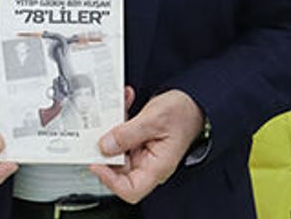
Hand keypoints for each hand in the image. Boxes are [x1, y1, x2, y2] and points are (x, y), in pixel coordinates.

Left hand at [89, 89, 203, 203]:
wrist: (194, 100)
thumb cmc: (184, 112)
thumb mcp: (154, 119)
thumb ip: (128, 134)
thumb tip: (104, 146)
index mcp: (157, 166)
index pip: (130, 189)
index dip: (109, 180)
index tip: (96, 162)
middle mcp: (149, 164)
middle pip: (118, 170)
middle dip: (105, 149)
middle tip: (98, 131)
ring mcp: (143, 153)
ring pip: (117, 150)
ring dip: (112, 129)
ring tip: (116, 109)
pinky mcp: (139, 141)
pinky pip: (122, 137)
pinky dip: (119, 120)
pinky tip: (124, 103)